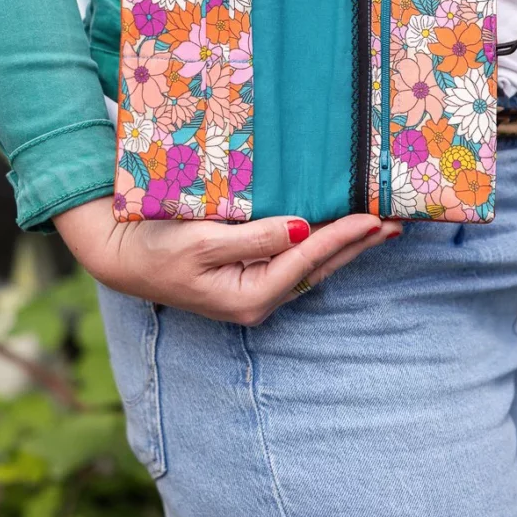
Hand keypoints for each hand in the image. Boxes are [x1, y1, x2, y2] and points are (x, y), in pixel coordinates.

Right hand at [54, 198, 401, 325]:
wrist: (120, 256)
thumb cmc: (155, 247)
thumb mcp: (202, 242)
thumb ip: (255, 239)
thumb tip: (305, 230)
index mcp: (249, 295)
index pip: (307, 260)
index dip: (343, 237)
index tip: (375, 217)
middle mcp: (258, 299)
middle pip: (319, 268)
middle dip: (358, 245)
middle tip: (396, 222)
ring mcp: (254, 290)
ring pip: (312, 266)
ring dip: (346, 245)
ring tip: (380, 227)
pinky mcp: (247, 276)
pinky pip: (295, 260)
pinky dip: (321, 244)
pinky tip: (337, 232)